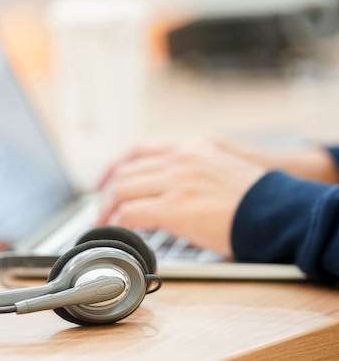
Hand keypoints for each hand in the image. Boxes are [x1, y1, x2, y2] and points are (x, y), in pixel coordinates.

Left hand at [96, 139, 266, 256]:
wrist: (276, 212)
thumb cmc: (255, 198)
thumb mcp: (219, 167)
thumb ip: (190, 170)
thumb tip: (166, 188)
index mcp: (191, 146)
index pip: (138, 149)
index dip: (113, 165)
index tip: (102, 181)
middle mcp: (180, 158)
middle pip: (125, 171)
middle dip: (107, 193)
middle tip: (101, 211)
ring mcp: (176, 181)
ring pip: (122, 190)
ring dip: (108, 209)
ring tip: (104, 224)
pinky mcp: (174, 207)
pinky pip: (130, 213)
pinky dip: (117, 223)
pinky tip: (116, 232)